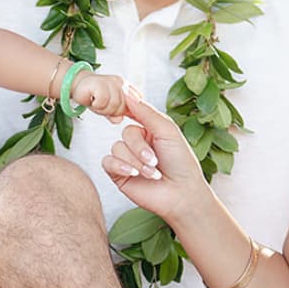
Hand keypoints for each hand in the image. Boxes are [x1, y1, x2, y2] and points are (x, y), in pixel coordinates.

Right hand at [72, 72, 127, 119]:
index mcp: (126, 87)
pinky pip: (103, 101)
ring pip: (114, 105)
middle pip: (123, 107)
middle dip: (111, 112)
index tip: (116, 114)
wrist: (77, 85)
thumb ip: (115, 114)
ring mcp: (111, 81)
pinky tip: (91, 100)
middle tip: (100, 106)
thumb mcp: (108, 107)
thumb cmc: (94, 95)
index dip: (128, 111)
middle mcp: (120, 83)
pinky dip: (96, 105)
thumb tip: (119, 120)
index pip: (136, 102)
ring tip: (96, 103)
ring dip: (102, 109)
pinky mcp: (99, 83)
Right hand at [101, 95, 208, 222]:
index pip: (133, 113)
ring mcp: (127, 158)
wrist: (181, 194)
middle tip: (155, 160)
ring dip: (135, 161)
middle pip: (126, 133)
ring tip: (152, 173)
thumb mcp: (167, 131)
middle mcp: (137, 142)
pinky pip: (107, 162)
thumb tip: (127, 93)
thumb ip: (146, 112)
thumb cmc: (181, 163)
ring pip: (117, 148)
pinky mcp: (118, 173)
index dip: (128, 109)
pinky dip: (120, 166)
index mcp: (151, 129)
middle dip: (140, 148)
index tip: (122, 104)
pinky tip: (132, 173)